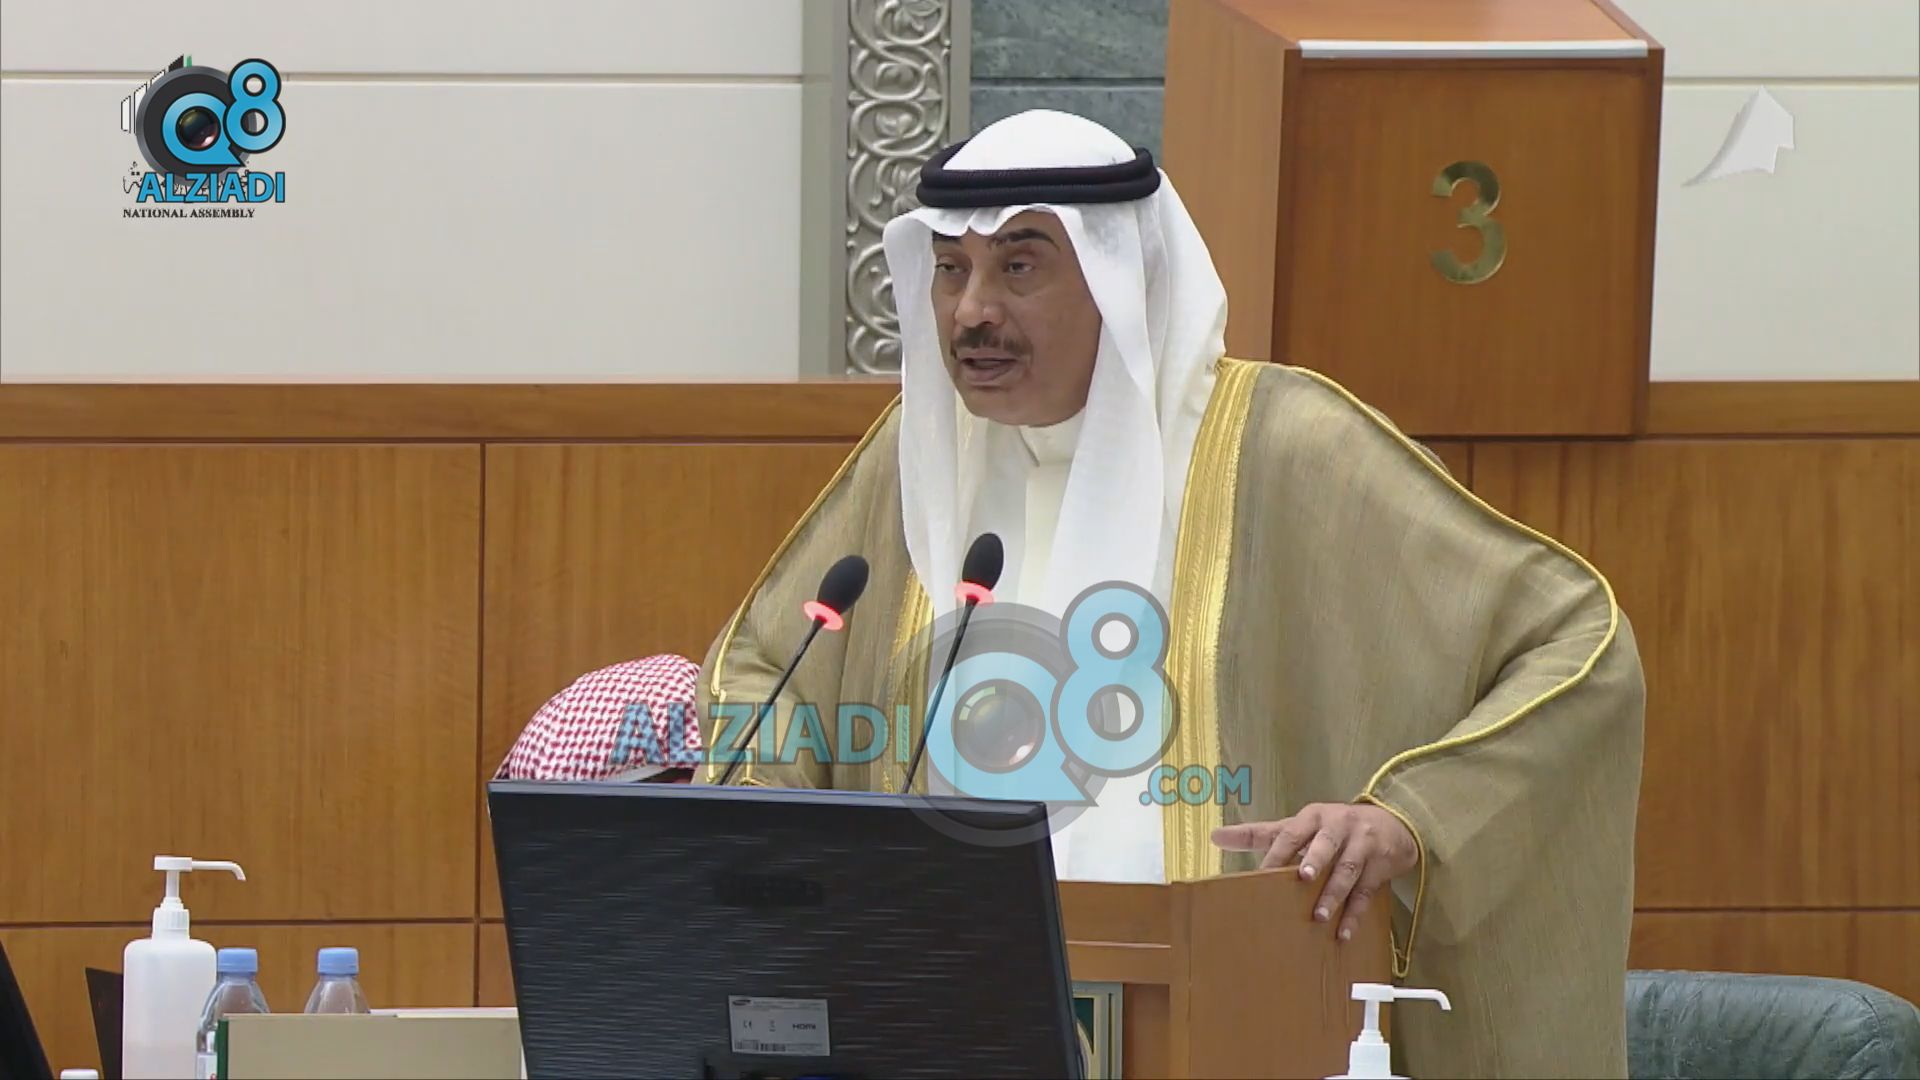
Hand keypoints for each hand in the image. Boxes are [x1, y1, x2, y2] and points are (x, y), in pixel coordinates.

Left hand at [1211, 803, 1417, 942]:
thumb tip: (1216, 837)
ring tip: (1319, 917)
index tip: (1262, 873)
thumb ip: (1259, 834)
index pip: (1292, 832)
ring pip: (1348, 870)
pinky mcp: (1380, 866)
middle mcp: (1339, 827)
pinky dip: (1354, 914)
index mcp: (1313, 817)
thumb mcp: (1298, 826)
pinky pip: (1366, 893)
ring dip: (1334, 894)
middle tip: (1303, 878)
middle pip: (1326, 843)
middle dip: (1315, 859)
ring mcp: (1362, 845)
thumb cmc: (1332, 828)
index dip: (1278, 851)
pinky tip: (1343, 933)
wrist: (1390, 824)